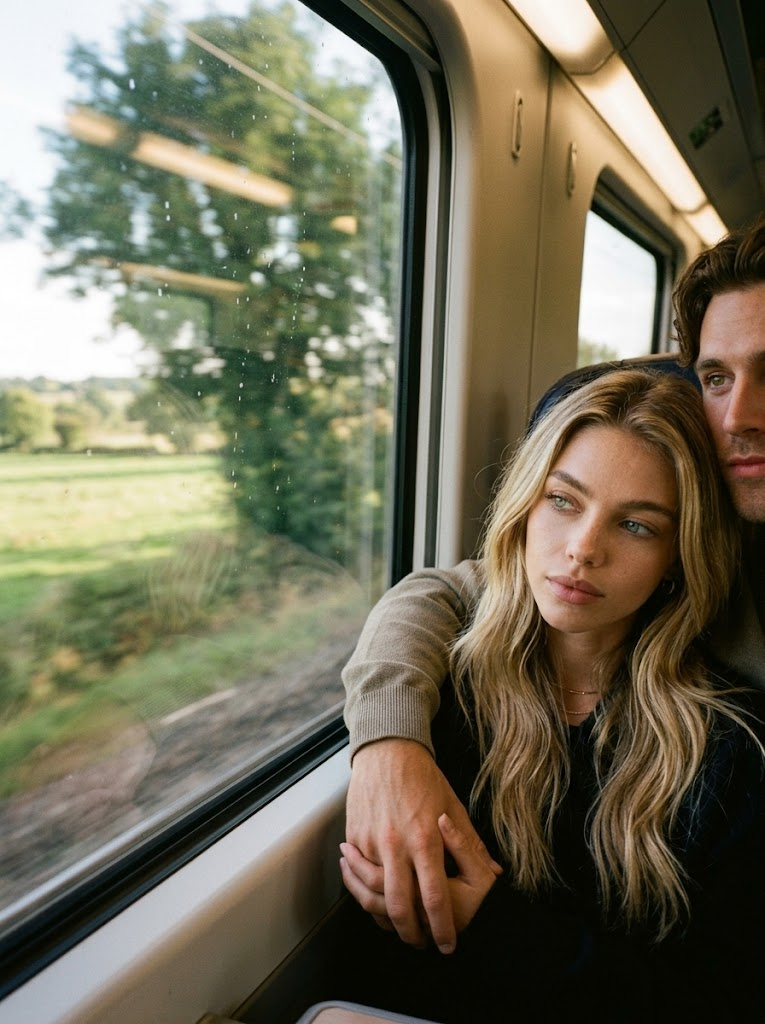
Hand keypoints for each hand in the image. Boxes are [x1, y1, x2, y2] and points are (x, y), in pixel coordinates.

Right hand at [343, 738, 500, 952]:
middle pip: (399, 906)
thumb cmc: (424, 778)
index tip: (447, 944)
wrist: (387, 751)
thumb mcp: (453, 807)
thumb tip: (494, 871)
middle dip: (411, 934)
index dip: (441, 927)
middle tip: (420, 943)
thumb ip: (470, 843)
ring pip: (375, 896)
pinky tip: (376, 900)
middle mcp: (397, 843)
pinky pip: (359, 876)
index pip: (434, 897)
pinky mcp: (355, 837)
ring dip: (385, 919)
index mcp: (426, 838)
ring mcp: (372, 841)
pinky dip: (366, 893)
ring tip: (397, 928)